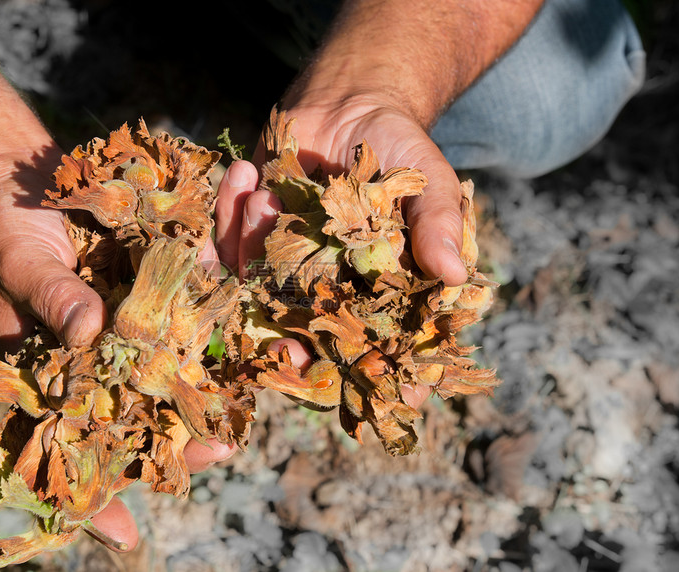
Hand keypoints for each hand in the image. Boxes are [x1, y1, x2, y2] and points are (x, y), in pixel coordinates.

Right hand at [0, 150, 237, 548]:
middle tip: (224, 448)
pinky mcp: (169, 276)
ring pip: (188, 355)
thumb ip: (52, 298)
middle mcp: (111, 355)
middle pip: (153, 407)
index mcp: (65, 374)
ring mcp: (144, 317)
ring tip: (265, 386)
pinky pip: (204, 290)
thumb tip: (87, 332)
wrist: (23, 176)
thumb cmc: (3, 232)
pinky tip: (259, 315)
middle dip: (189, 431)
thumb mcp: (19, 265)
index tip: (129, 532)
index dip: (107, 482)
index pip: (87, 438)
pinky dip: (231, 290)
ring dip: (224, 371)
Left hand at [214, 145, 438, 409]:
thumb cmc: (398, 149)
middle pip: (309, 342)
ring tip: (264, 193)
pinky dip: (226, 215)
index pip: (382, 350)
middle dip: (290, 351)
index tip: (366, 395)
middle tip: (283, 351)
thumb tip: (454, 275)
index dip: (378, 381)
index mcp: (380, 291)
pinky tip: (244, 176)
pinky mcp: (250, 239)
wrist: (348, 104)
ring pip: (257, 289)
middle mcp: (331, 291)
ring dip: (252, 245)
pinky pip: (224, 249)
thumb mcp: (426, 180)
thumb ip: (437, 224)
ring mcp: (286, 269)